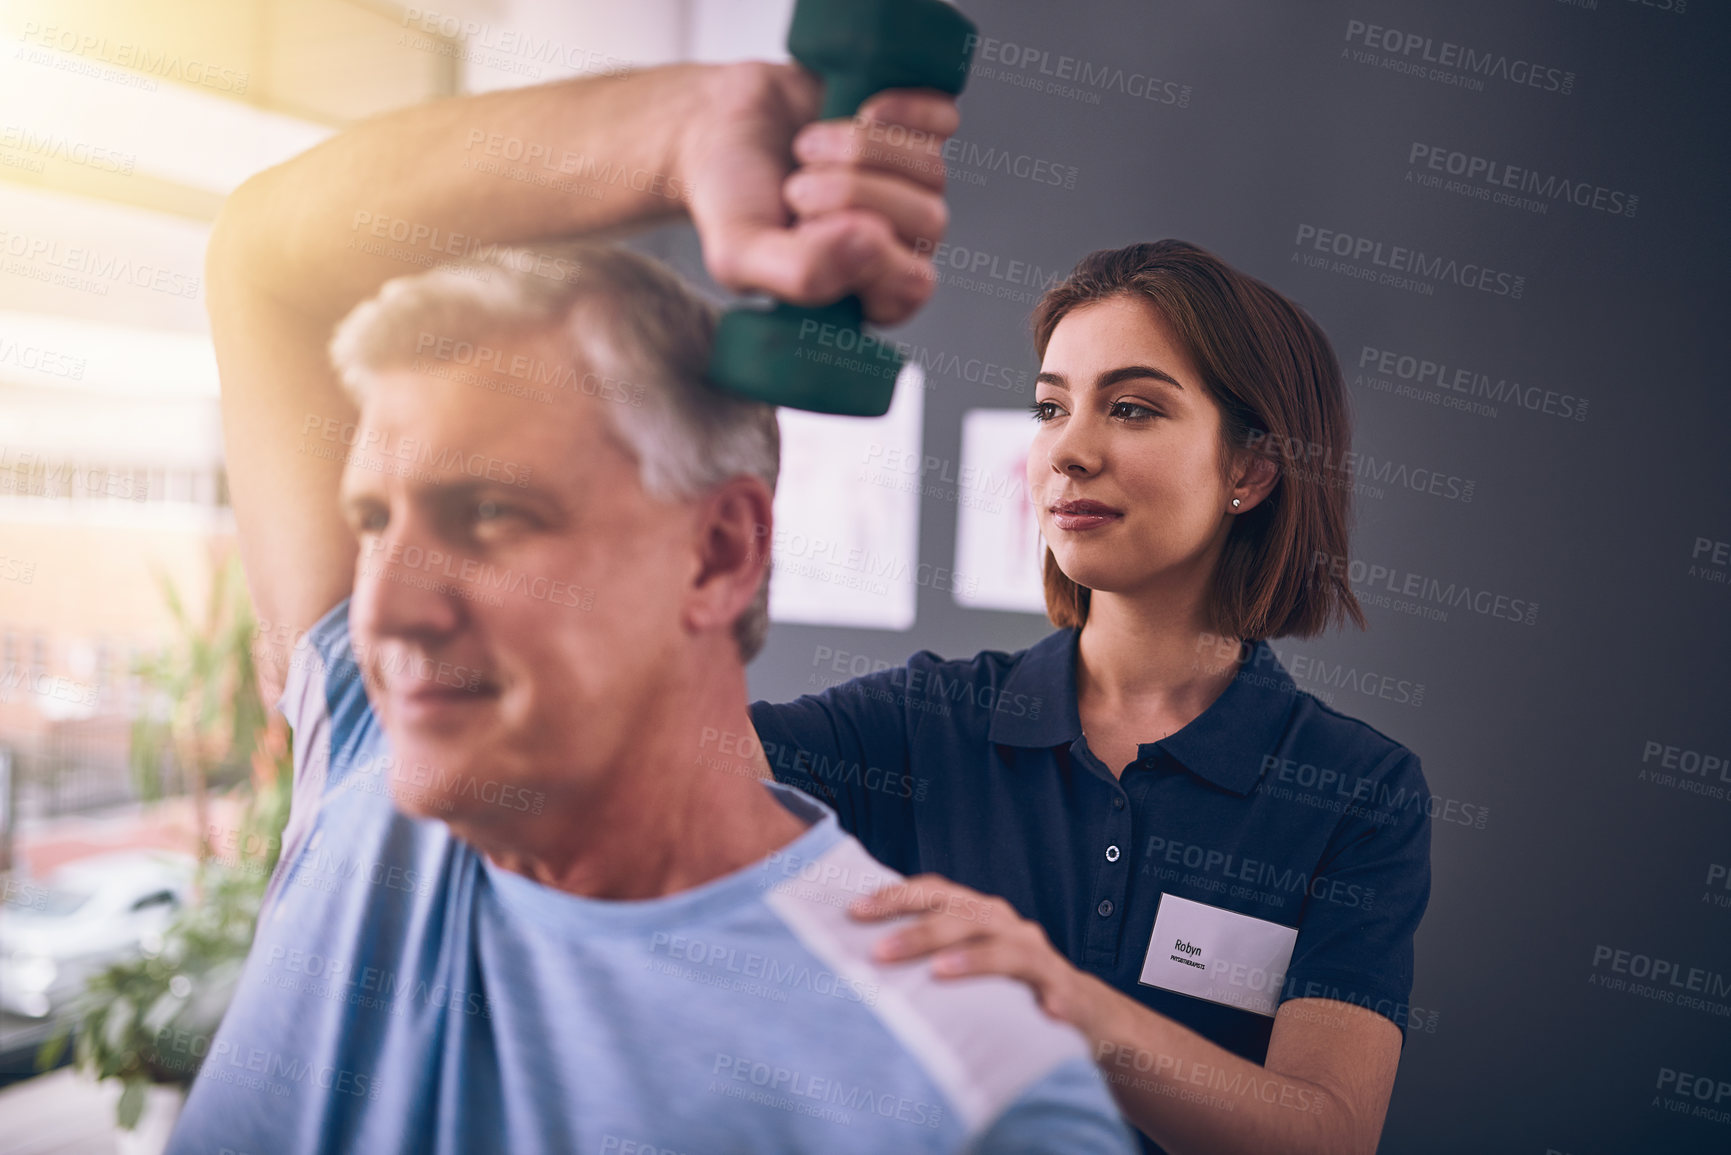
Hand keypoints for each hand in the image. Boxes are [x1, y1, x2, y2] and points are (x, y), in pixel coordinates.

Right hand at [680, 62, 958, 324]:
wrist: (717, 125)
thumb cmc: (731, 200)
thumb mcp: (740, 256)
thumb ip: (802, 273)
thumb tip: (877, 243)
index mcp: (869, 288)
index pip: (912, 286)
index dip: (867, 255)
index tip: (805, 230)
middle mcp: (900, 240)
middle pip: (927, 223)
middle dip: (853, 195)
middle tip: (796, 189)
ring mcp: (910, 182)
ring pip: (931, 171)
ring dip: (860, 150)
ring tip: (805, 149)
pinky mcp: (913, 126)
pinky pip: (943, 119)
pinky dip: (899, 109)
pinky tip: (856, 107)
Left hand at [849, 874, 1096, 1026]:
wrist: (1079, 1012)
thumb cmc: (1003, 986)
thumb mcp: (961, 963)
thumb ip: (921, 956)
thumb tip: (855, 959)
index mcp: (975, 913)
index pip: (933, 892)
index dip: (895, 896)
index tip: (853, 912)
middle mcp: (1004, 924)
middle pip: (963, 916)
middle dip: (920, 932)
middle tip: (879, 953)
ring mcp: (1037, 956)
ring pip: (1007, 948)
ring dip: (974, 958)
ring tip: (940, 971)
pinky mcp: (1064, 990)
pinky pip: (1059, 991)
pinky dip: (1052, 998)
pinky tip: (1045, 1011)